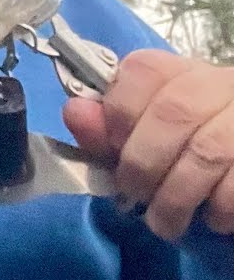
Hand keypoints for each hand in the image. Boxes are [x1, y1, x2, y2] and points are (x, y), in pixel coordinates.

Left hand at [64, 49, 233, 240]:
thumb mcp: (146, 131)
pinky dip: (218, 209)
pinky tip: (211, 219)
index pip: (142, 71)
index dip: (119, 114)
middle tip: (133, 195)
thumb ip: (107, 126)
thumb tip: (74, 112)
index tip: (112, 149)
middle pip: (173, 113)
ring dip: (175, 197)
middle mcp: (219, 84)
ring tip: (164, 223)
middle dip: (142, 164)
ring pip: (207, 151)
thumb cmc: (185, 147)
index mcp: (179, 72)